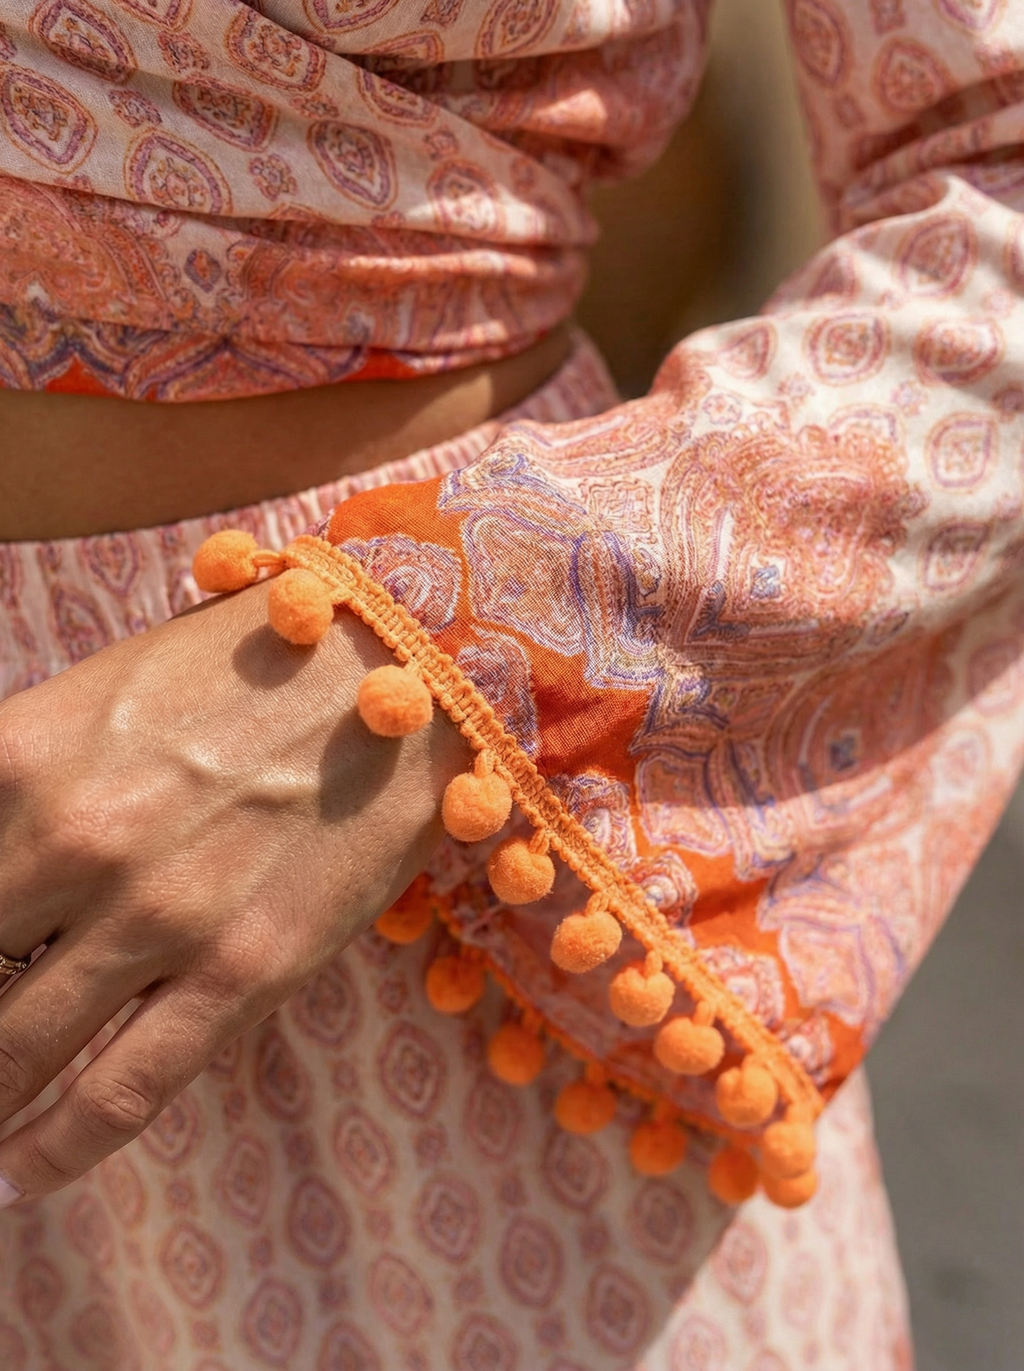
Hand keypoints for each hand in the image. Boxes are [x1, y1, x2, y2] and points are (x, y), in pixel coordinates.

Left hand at [0, 582, 468, 1199]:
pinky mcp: (244, 968)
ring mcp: (160, 912)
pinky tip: (20, 1175)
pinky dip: (54, 1150)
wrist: (403, 669)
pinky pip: (124, 1091)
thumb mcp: (101, 694)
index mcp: (21, 756)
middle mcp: (74, 839)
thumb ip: (19, 783)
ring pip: (16, 1051)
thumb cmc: (248, 665)